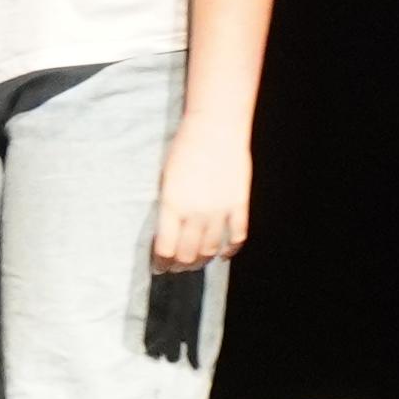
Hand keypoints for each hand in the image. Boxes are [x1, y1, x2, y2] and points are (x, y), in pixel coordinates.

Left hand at [150, 124, 253, 269]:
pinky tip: (223, 255)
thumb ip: (167, 207)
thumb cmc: (184, 148)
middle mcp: (195, 213)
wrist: (215, 129)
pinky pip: (237, 237)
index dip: (161, 263)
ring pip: (210, 250)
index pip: (166, 248)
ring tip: (196, 263)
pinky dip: (230, 250)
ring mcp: (220, 211)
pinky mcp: (239, 206)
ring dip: (202, 261)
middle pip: (188, 254)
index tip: (159, 267)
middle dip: (179, 266)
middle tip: (175, 269)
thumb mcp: (165, 178)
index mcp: (171, 205)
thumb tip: (166, 232)